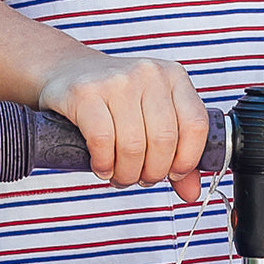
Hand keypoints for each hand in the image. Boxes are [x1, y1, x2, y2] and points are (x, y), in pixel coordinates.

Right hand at [37, 50, 208, 203]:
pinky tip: (102, 167)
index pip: (195, 125)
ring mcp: (117, 80)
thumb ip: (177, 153)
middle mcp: (149, 74)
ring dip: (127, 173)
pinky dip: (104, 164)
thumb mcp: (152, 116)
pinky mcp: (86, 93)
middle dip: (152, 172)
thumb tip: (192, 193)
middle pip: (164, 140)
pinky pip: (102, 141)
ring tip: (120, 175)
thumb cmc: (116, 100)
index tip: (173, 173)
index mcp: (174, 76)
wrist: (67, 70)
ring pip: (134, 145)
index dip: (187, 159)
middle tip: (140, 178)